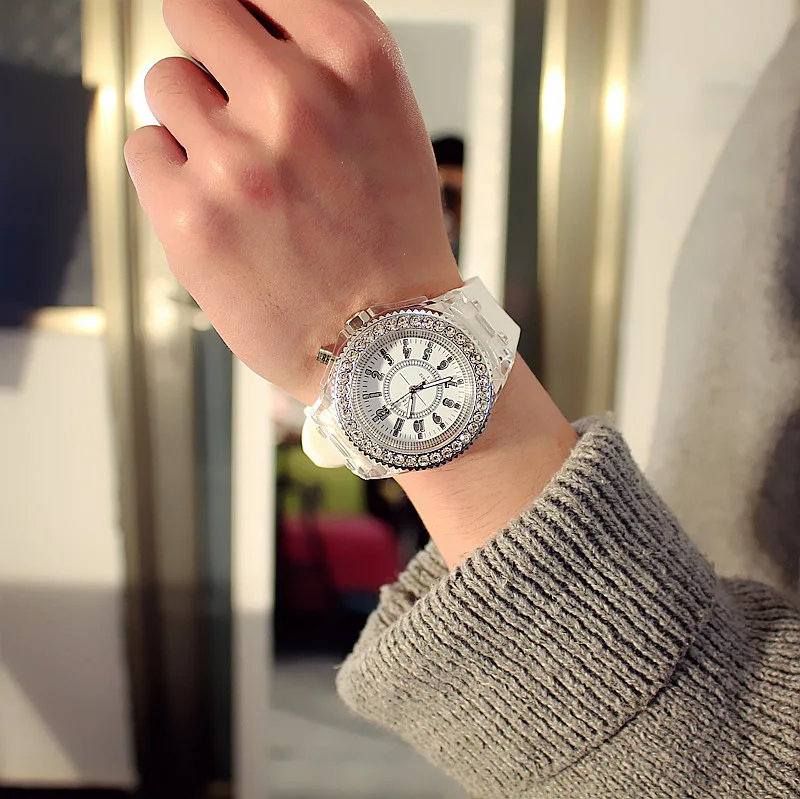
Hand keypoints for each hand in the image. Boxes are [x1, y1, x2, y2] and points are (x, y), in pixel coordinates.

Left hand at [125, 0, 461, 403]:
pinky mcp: (189, 216)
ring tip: (243, 176)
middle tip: (232, 100)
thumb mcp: (390, 122)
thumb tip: (250, 13)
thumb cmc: (391, 240)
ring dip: (194, 121)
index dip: (248, 15)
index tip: (243, 41)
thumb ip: (322, 56)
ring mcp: (236, 158)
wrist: (384, 342)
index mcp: (356, 62)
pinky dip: (171, 172)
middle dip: (208, 51)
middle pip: (193, 8)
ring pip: (164, 84)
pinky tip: (221, 208)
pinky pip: (143, 148)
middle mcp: (295, 99)